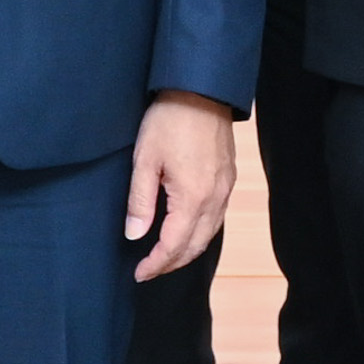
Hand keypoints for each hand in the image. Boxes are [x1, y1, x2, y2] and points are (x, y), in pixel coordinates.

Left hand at [124, 93, 239, 281]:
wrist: (202, 89)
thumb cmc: (170, 120)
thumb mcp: (145, 160)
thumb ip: (140, 201)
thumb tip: (135, 235)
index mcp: (193, 198)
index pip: (174, 245)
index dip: (156, 264)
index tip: (138, 273)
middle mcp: (215, 199)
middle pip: (195, 246)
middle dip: (172, 263)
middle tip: (149, 270)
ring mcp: (226, 189)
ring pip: (209, 234)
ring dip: (188, 250)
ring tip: (165, 256)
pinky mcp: (229, 178)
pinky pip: (217, 218)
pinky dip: (201, 233)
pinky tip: (186, 230)